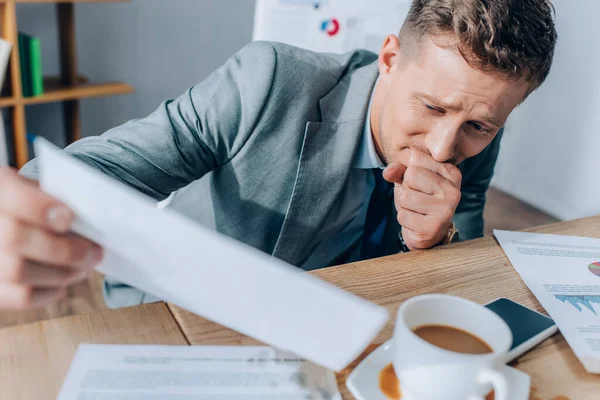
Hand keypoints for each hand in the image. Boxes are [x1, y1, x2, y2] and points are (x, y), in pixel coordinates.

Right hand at [0, 168, 102, 308]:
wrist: (8, 221)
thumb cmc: (26, 203)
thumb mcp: (33, 186)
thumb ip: (52, 195)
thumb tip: (87, 215)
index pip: (10, 197)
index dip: (40, 209)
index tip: (69, 218)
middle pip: (15, 239)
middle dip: (65, 249)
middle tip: (95, 252)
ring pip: (18, 272)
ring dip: (63, 273)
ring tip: (84, 267)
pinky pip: (19, 296)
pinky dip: (48, 292)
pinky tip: (62, 282)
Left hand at [383, 150, 461, 249]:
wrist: (428, 232)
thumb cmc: (419, 200)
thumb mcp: (408, 179)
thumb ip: (398, 170)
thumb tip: (387, 172)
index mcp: (451, 172)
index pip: (415, 157)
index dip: (407, 170)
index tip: (418, 182)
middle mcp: (453, 189)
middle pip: (411, 174)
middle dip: (406, 187)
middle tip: (418, 198)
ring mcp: (446, 209)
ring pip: (405, 196)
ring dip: (404, 205)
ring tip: (417, 210)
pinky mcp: (435, 227)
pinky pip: (403, 216)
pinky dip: (404, 219)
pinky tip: (416, 221)